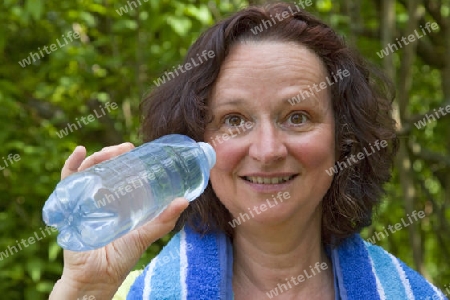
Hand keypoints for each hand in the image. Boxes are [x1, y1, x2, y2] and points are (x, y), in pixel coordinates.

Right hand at [49, 143, 188, 299]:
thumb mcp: (145, 235)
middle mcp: (102, 197)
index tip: (138, 149)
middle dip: (114, 153)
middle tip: (127, 147)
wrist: (97, 278)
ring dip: (98, 157)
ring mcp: (84, 199)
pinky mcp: (69, 205)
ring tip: (111, 151)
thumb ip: (164, 220)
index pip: (122, 173)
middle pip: (105, 167)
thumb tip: (185, 200)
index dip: (129, 159)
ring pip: (89, 170)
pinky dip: (71, 164)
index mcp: (119, 201)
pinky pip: (67, 181)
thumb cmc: (121, 258)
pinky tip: (80, 151)